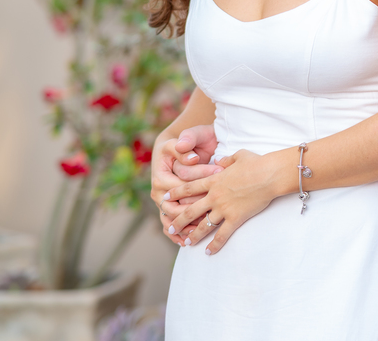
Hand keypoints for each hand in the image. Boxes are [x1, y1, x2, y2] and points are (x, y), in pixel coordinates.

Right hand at [152, 125, 222, 244]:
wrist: (185, 146)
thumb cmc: (190, 141)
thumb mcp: (190, 136)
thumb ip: (187, 140)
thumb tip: (185, 149)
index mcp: (161, 174)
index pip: (180, 185)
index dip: (199, 181)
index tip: (219, 176)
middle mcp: (159, 191)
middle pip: (176, 206)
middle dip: (195, 209)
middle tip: (214, 211)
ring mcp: (162, 202)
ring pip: (171, 219)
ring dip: (185, 228)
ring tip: (199, 235)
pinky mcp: (168, 209)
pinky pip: (170, 225)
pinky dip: (177, 235)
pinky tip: (186, 242)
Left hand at [166, 149, 284, 254]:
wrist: (270, 174)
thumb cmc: (257, 163)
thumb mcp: (239, 156)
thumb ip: (225, 160)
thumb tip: (218, 161)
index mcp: (214, 180)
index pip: (188, 188)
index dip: (175, 193)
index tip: (165, 199)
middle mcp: (214, 196)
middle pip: (190, 210)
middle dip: (178, 221)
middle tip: (169, 228)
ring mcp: (224, 208)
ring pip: (202, 225)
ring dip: (192, 235)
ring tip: (186, 244)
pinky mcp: (235, 218)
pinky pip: (222, 234)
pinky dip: (215, 245)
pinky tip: (208, 252)